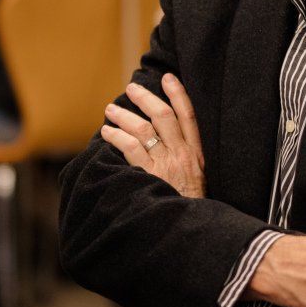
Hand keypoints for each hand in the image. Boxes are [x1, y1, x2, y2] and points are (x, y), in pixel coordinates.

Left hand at [100, 75, 204, 197]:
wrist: (190, 228)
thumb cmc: (191, 205)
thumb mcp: (198, 180)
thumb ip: (187, 160)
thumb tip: (167, 143)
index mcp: (197, 154)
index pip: (189, 116)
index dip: (179, 94)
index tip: (168, 78)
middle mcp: (182, 155)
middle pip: (163, 116)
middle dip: (145, 98)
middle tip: (131, 88)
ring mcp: (166, 164)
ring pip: (144, 129)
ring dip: (125, 116)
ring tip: (110, 110)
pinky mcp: (149, 175)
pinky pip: (130, 148)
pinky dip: (117, 136)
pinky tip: (107, 133)